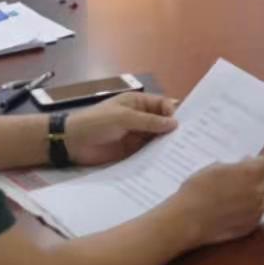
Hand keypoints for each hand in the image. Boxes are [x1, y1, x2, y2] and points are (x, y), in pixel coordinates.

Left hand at [61, 93, 179, 166]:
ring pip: (158, 137)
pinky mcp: (132, 151)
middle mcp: (140, 118)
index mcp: (138, 103)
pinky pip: (149, 151)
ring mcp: (137, 135)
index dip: (173, 112)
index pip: (163, 104)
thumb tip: (174, 124)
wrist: (73, 142)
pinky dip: (158, 155)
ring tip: (183, 152)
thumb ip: (149, 121)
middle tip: (191, 140)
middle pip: (163, 121)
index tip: (183, 124)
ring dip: (167, 143)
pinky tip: (169, 161)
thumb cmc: (97, 122)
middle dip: (174, 129)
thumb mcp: (124, 118)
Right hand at [167, 155, 263, 248]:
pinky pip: (254, 215)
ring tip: (233, 200)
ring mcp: (257, 210)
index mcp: (251, 173)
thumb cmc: (198, 189)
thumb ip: (234, 168)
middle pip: (262, 181)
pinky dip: (247, 213)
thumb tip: (241, 168)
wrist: (188, 219)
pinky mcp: (251, 226)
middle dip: (251, 180)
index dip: (254, 163)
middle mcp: (259, 191)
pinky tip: (231, 214)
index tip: (244, 165)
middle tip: (234, 184)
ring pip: (261, 199)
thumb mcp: (215, 168)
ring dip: (252, 197)